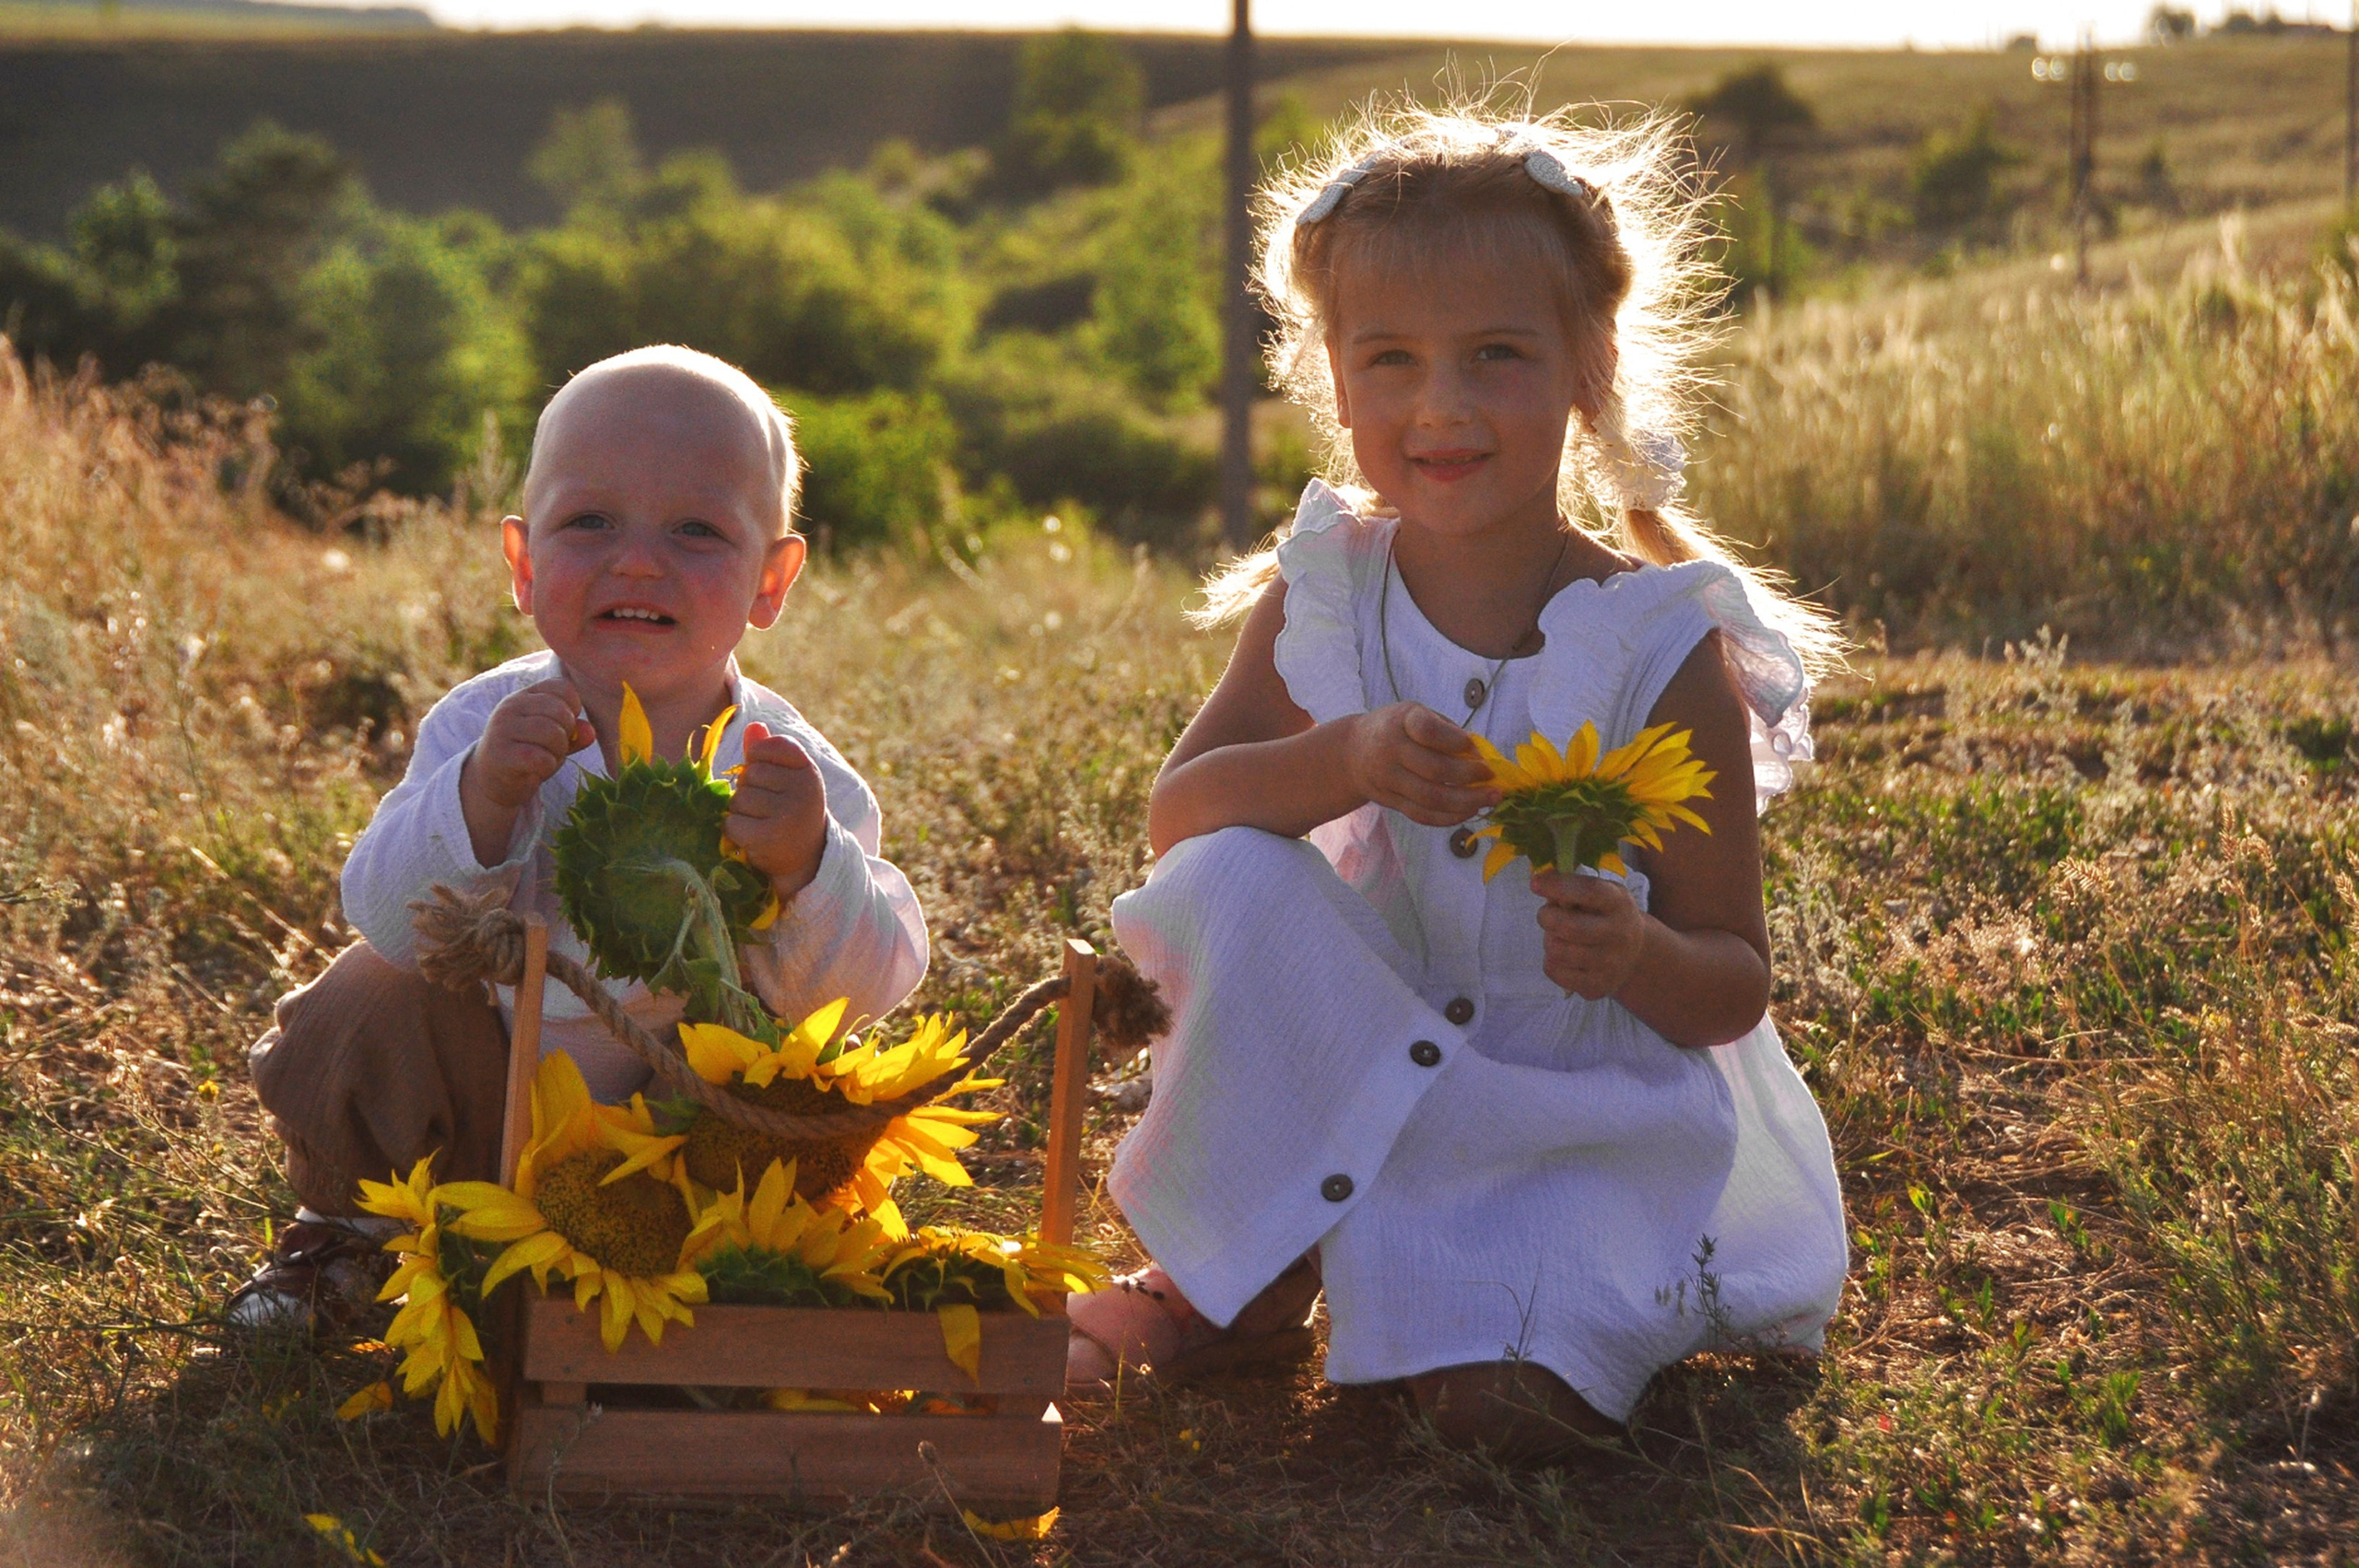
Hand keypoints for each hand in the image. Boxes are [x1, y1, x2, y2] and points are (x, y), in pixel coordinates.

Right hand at [459, 677, 593, 864]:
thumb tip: (591, 732)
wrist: (492, 782)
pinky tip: (538, 769)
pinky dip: (548, 765)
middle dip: (567, 734)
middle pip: (560, 712)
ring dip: (558, 751)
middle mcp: (511, 707)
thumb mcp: (554, 740)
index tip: (565, 726)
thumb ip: (574, 733)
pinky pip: (540, 757)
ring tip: (547, 758)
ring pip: (552, 733)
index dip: (573, 708)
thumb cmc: (528, 754)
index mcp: (524, 696)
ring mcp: (502, 729)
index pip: (562, 687)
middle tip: (554, 748)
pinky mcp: (500, 755)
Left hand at [725, 721, 828, 899]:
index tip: (771, 779)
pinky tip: (752, 837)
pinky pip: (732, 823)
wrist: (806, 860)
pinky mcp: (770, 837)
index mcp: (808, 771)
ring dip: (741, 813)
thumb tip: (753, 726)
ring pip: (738, 799)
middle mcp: (803, 790)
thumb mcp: (787, 780)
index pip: (771, 746)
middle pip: (749, 775)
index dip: (759, 759)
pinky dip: (735, 831)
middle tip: (767, 809)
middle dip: (749, 790)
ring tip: (761, 823)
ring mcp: (788, 814)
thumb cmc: (790, 811)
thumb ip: (768, 753)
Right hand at [1343, 703, 1501, 826]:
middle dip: (1470, 777)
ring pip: (1431, 798)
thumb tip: (1482, 757)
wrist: (1353, 752)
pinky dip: (1449, 817)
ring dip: (1466, 802)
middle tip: (1493, 779)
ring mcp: (1387, 778)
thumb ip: (1447, 732)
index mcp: (1401, 721)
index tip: (1475, 748)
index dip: (1455, 741)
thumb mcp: (1417, 715)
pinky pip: (1422, 815)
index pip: (1427, 730)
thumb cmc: (1398, 729)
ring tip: (1490, 799)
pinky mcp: (1389, 801)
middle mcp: (1390, 749)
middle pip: (1434, 770)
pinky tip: (1469, 811)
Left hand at [1534, 868, 1649, 1000]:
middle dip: (1546, 917)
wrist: (1635, 954)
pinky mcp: (1598, 986)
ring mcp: (1610, 964)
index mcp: (1620, 903)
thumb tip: (1540, 882)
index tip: (1535, 883)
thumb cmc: (1606, 915)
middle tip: (1546, 915)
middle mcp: (1620, 934)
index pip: (1589, 891)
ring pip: (1557, 950)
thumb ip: (1573, 888)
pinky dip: (1551, 961)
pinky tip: (1564, 956)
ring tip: (1559, 936)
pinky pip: (1555, 971)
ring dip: (1549, 940)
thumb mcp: (1601, 894)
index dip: (1558, 886)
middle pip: (1568, 927)